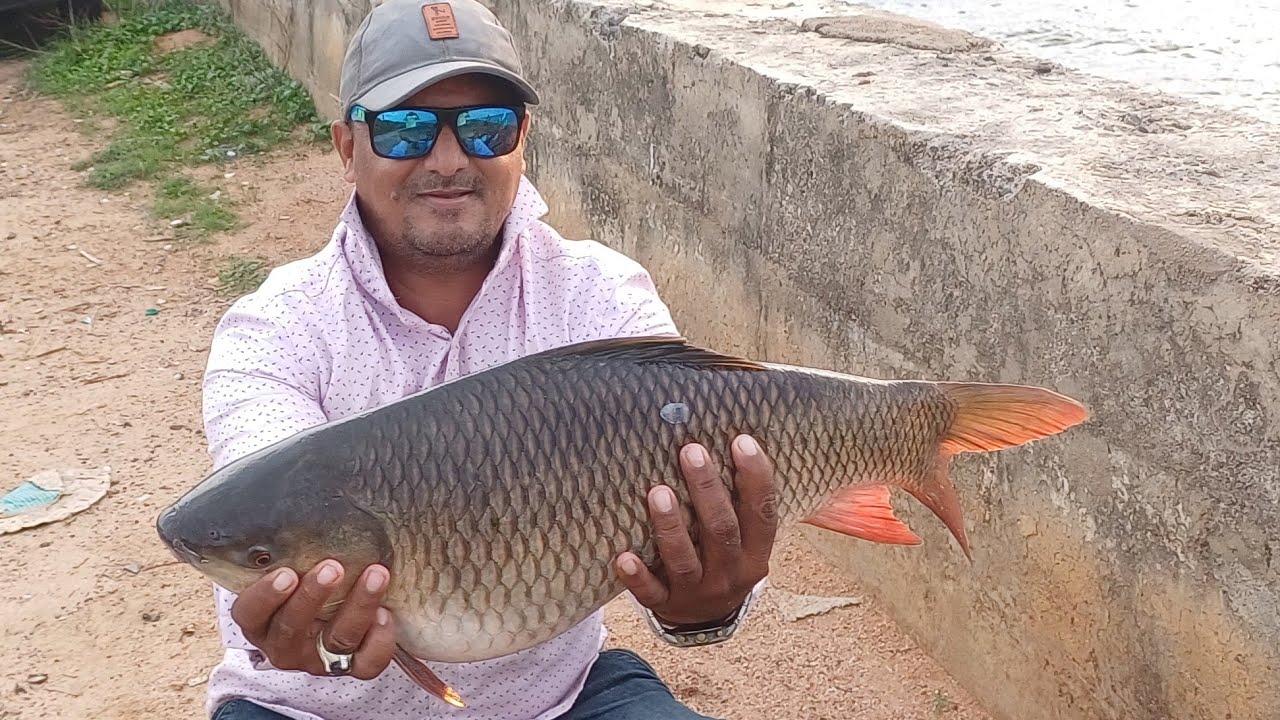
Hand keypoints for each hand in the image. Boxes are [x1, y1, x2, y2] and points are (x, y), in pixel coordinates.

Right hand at [230, 559, 395, 679]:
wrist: (347, 596)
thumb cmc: (310, 568)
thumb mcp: (293, 558)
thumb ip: (286, 544)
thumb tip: (293, 499)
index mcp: (261, 619)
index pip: (249, 614)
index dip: (265, 597)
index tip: (285, 572)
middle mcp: (285, 644)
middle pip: (291, 629)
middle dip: (312, 597)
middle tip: (332, 567)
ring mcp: (320, 659)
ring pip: (336, 641)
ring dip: (358, 605)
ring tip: (376, 573)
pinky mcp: (355, 667)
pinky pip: (367, 664)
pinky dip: (379, 640)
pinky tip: (386, 612)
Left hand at [616, 434, 777, 626]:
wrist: (707, 620)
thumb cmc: (725, 560)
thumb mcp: (747, 540)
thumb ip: (744, 503)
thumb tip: (740, 438)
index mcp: (755, 553)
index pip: (762, 514)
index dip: (756, 478)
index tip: (742, 441)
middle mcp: (730, 574)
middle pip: (722, 531)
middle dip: (707, 490)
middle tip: (691, 451)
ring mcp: (697, 592)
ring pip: (685, 561)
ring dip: (671, 526)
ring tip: (658, 491)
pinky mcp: (666, 604)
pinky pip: (651, 593)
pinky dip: (638, 576)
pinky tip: (623, 557)